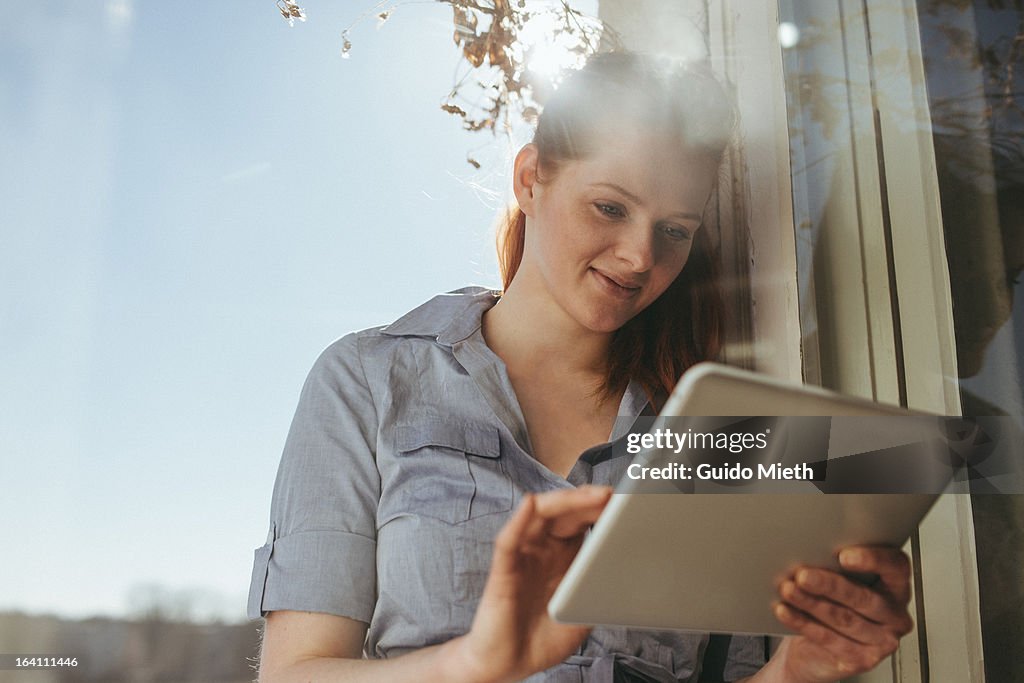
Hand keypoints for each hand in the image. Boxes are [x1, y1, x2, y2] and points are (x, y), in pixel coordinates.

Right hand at [452, 485, 612, 682]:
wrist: (509, 666)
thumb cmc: (542, 641)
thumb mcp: (582, 615)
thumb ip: (598, 593)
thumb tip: (628, 572)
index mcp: (563, 557)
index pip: (582, 521)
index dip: (600, 509)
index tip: (625, 501)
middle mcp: (542, 550)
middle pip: (564, 512)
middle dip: (587, 500)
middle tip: (611, 494)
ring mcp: (523, 557)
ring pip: (539, 516)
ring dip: (564, 502)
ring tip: (588, 495)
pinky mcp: (503, 570)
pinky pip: (509, 539)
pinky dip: (519, 520)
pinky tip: (530, 504)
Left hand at [769, 546, 914, 682]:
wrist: (815, 650)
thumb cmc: (830, 604)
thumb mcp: (836, 580)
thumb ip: (834, 566)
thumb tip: (810, 552)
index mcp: (895, 586)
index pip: (896, 567)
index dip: (873, 559)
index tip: (844, 555)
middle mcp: (894, 614)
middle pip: (864, 597)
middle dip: (830, 585)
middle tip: (803, 575)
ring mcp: (882, 641)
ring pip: (844, 619)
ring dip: (812, 603)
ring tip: (788, 590)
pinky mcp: (862, 660)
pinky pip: (829, 639)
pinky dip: (803, 622)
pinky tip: (786, 610)